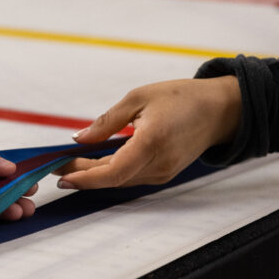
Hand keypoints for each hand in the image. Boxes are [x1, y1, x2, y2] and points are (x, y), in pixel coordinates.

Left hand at [56, 76, 240, 188]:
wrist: (219, 110)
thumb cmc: (182, 98)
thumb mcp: (138, 98)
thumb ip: (106, 122)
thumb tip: (78, 138)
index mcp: (152, 142)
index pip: (112, 172)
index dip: (84, 177)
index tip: (62, 175)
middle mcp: (159, 164)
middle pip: (112, 180)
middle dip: (83, 175)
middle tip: (59, 167)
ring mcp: (164, 173)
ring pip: (120, 181)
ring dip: (95, 175)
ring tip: (72, 165)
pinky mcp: (165, 174)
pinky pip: (131, 178)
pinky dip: (111, 173)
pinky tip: (96, 164)